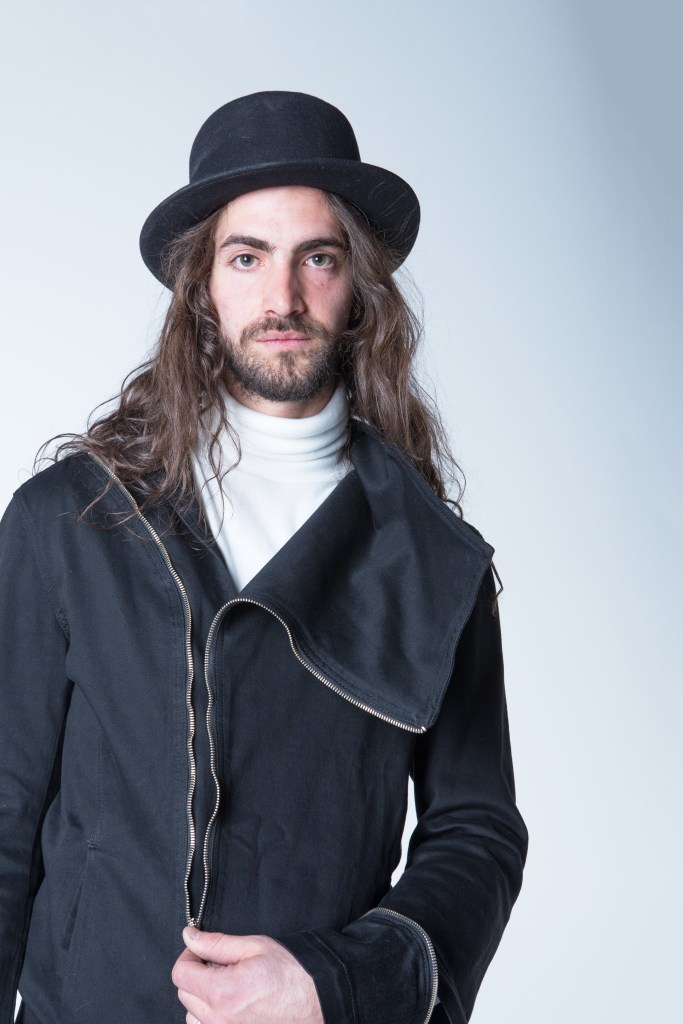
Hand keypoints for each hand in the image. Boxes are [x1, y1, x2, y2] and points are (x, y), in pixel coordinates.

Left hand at [171, 926, 323, 1023]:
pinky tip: (234, 1004)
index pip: (180, 974)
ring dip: (202, 999)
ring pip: (193, 1017)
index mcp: (222, 991)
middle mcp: (219, 1019)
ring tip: (229, 986)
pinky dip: (213, 1017)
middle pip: (185, 995)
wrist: (320, 1002)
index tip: (202, 950)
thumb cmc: (293, 974)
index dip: (189, 956)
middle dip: (197, 975)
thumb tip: (190, 936)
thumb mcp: (255, 946)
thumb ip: (217, 943)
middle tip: (221, 964)